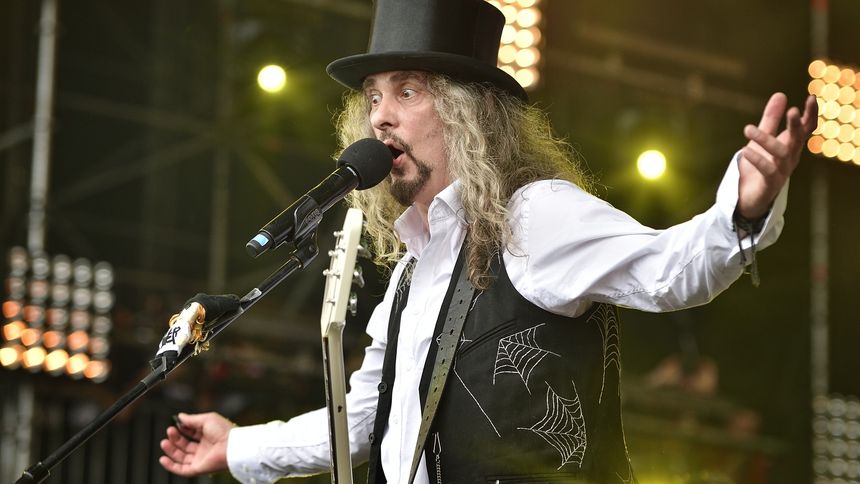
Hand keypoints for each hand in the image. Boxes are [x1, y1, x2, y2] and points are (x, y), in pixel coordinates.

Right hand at [159, 412, 233, 476]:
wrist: (232, 445)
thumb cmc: (224, 431)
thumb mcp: (206, 419)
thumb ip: (192, 419)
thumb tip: (180, 416)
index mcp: (208, 435)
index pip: (191, 433)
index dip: (182, 428)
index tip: (175, 423)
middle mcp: (204, 448)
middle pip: (185, 445)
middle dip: (175, 438)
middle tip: (169, 431)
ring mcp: (201, 458)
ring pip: (181, 457)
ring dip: (171, 450)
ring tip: (164, 442)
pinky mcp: (198, 468)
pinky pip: (182, 470)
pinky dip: (171, 466)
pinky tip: (163, 458)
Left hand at [737, 93, 817, 219]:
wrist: (748, 197)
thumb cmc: (758, 166)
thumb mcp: (762, 139)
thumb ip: (771, 119)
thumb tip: (780, 94)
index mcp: (791, 146)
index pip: (806, 129)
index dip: (810, 115)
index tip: (811, 98)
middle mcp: (790, 158)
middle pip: (797, 140)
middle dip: (796, 126)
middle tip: (792, 111)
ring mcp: (782, 172)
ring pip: (780, 154)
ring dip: (765, 140)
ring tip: (748, 128)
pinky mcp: (770, 184)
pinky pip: (767, 170)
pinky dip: (757, 159)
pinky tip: (745, 150)